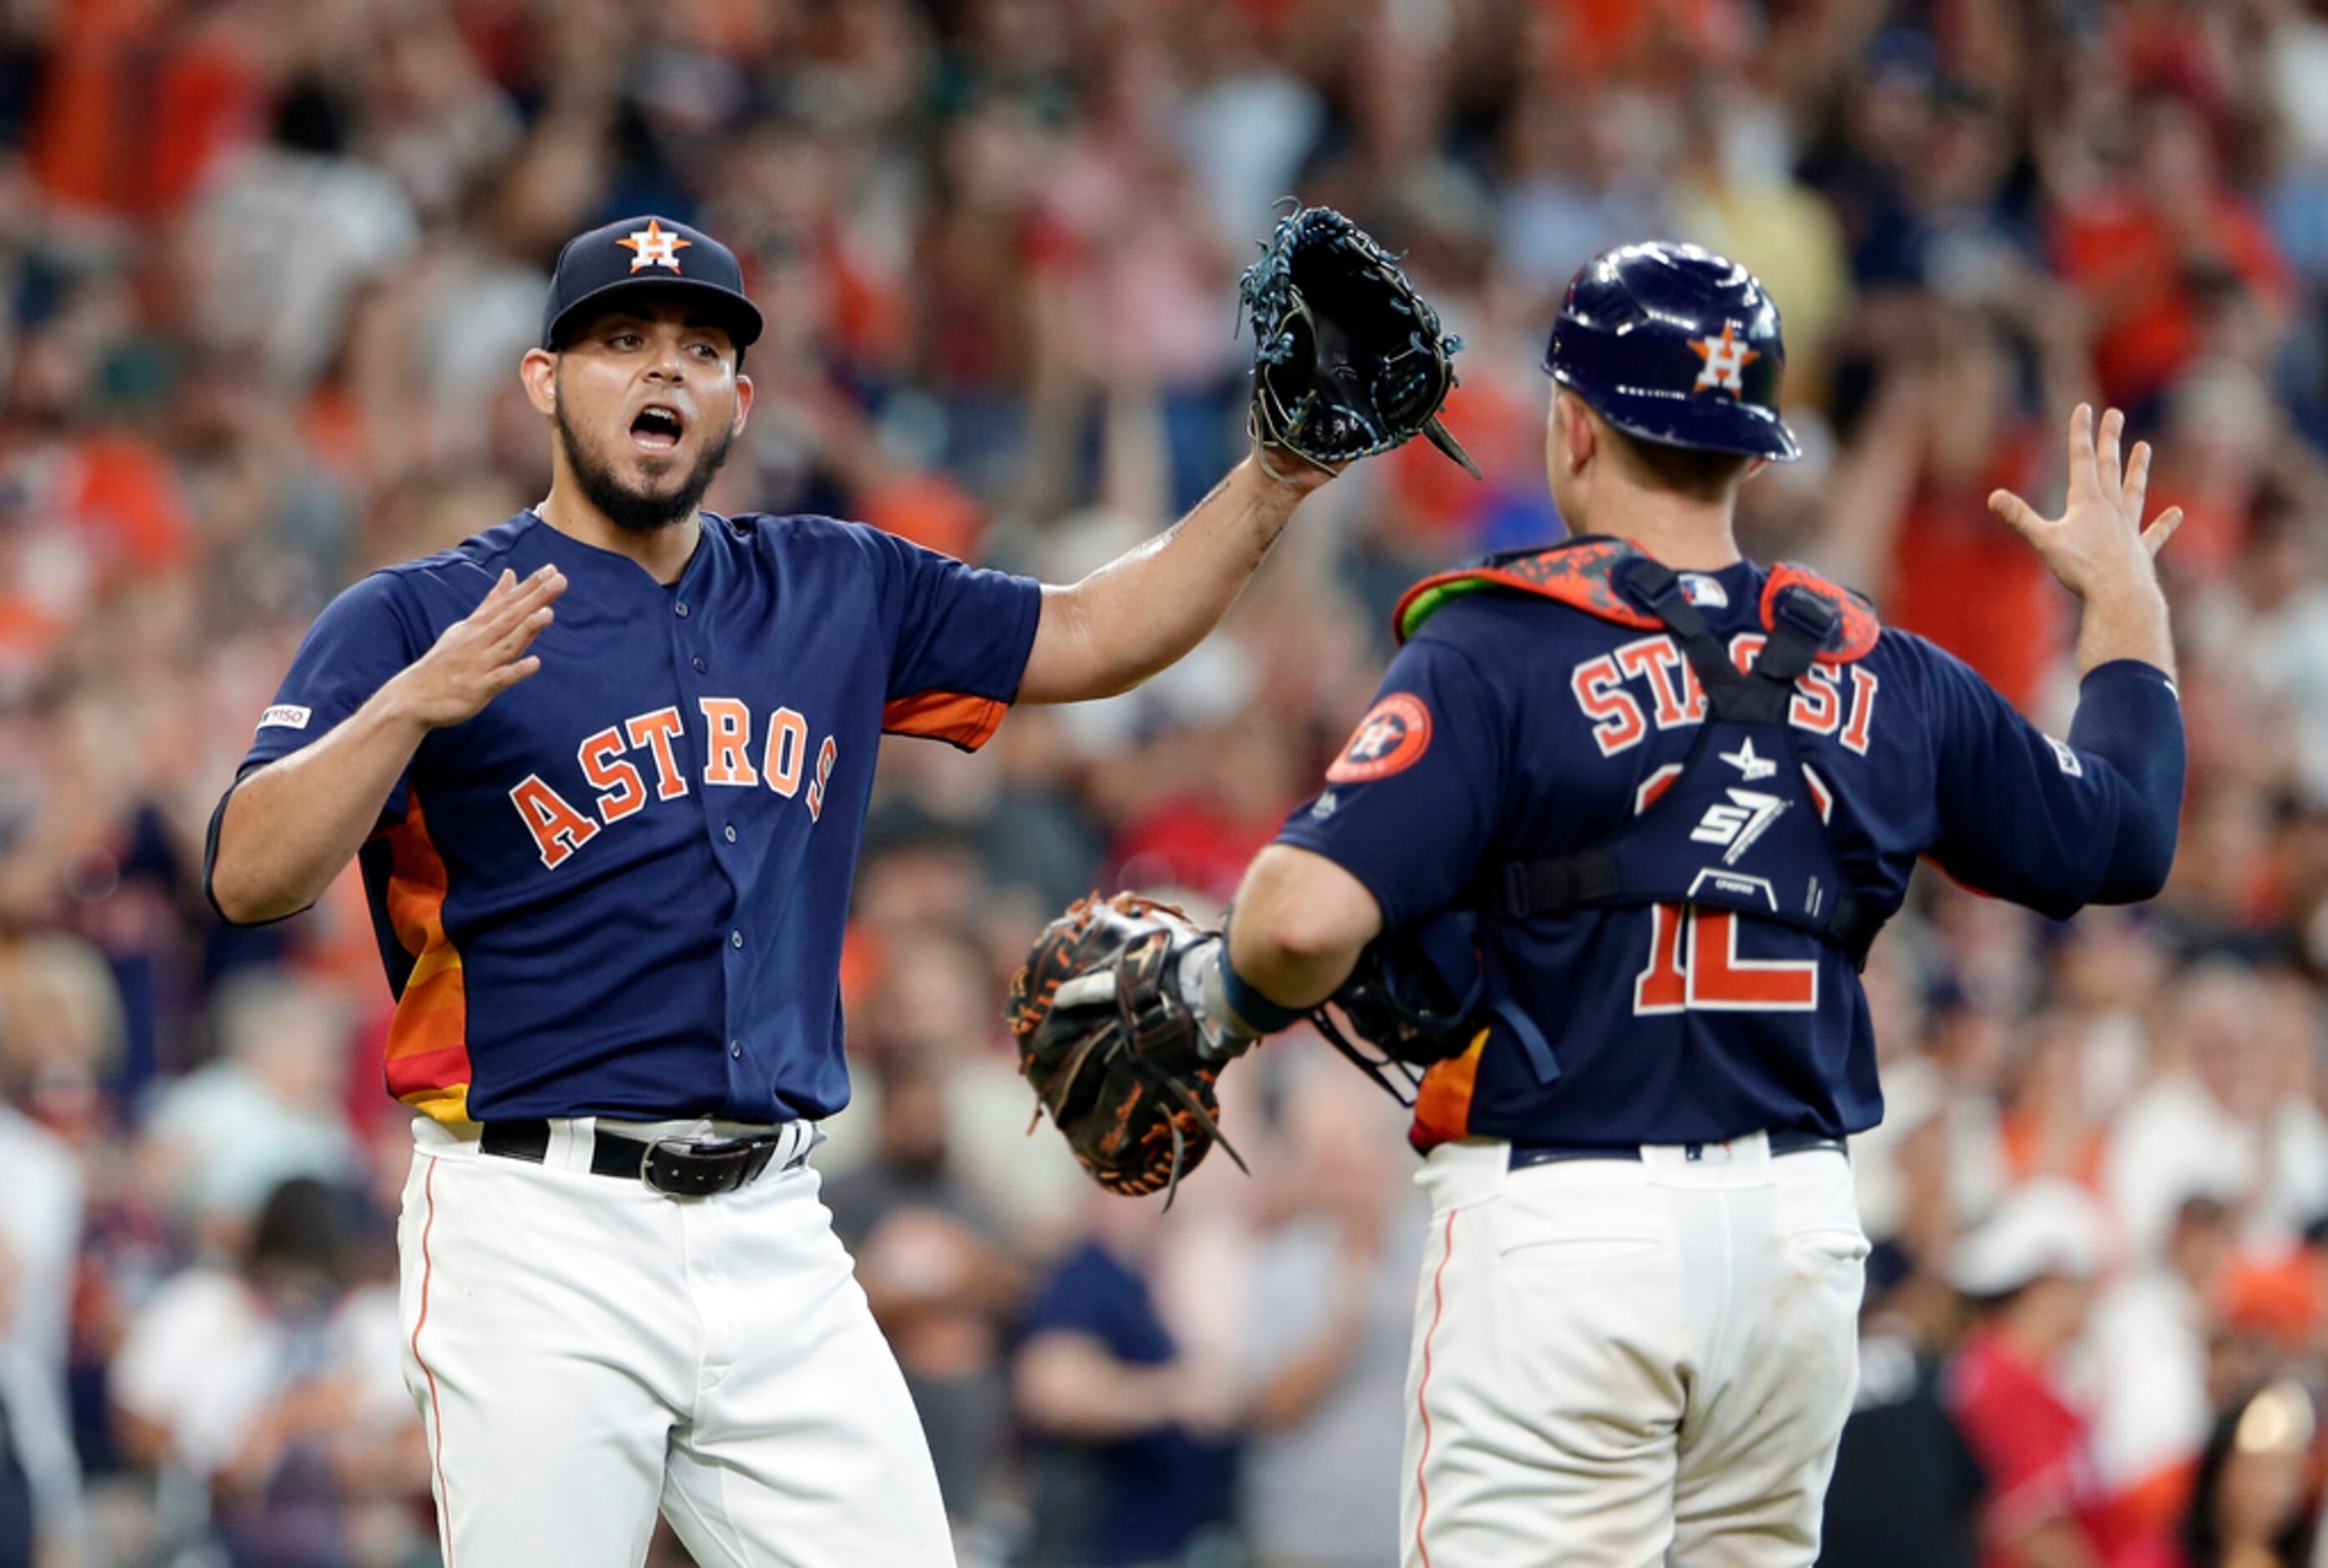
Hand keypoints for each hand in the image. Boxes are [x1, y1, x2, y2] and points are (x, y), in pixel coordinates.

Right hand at [385, 565, 565, 728]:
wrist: (414, 697)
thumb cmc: (445, 661)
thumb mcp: (466, 627)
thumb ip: (492, 602)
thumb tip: (510, 573)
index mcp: (478, 626)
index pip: (507, 602)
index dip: (530, 586)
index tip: (552, 569)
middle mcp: (479, 641)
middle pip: (511, 617)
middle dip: (535, 599)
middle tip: (559, 580)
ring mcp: (479, 664)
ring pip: (507, 644)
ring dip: (528, 628)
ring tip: (549, 612)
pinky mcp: (478, 688)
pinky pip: (500, 679)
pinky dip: (516, 670)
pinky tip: (535, 663)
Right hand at [1988, 404, 2182, 602]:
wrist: (2119, 594)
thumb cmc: (2082, 568)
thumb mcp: (2045, 541)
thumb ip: (2020, 517)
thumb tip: (1993, 497)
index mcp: (2087, 502)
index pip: (2082, 460)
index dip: (2081, 433)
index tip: (2085, 408)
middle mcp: (2111, 508)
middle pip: (2110, 467)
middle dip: (2109, 440)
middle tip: (2115, 415)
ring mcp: (2128, 528)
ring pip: (2134, 491)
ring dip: (2138, 470)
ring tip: (2144, 448)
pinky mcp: (2140, 550)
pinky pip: (2154, 533)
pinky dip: (2165, 523)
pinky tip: (2176, 513)